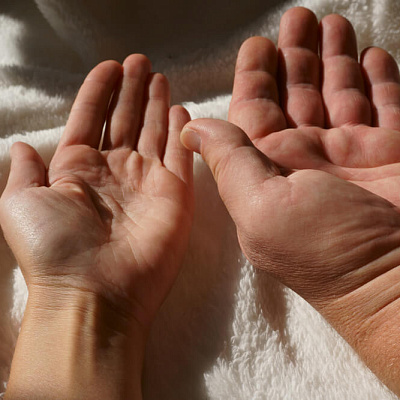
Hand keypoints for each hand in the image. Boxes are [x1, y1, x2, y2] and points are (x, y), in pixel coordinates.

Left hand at [0, 54, 192, 329]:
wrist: (95, 293)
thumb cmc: (54, 248)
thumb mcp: (20, 202)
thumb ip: (24, 170)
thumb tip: (23, 145)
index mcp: (77, 169)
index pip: (90, 119)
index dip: (99, 91)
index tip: (110, 66)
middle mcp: (113, 172)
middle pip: (124, 120)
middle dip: (131, 90)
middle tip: (140, 62)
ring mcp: (146, 181)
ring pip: (153, 131)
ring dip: (155, 103)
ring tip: (157, 76)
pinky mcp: (175, 194)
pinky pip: (180, 155)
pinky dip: (180, 131)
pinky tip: (179, 108)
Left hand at [181, 7, 399, 394]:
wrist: (393, 282)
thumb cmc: (324, 249)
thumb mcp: (262, 206)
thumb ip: (230, 163)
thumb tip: (188, 131)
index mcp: (271, 169)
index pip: (256, 111)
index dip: (255, 75)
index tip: (258, 43)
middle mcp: (308, 160)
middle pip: (298, 94)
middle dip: (297, 56)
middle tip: (298, 17)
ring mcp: (352, 155)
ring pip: (340, 94)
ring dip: (335, 60)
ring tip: (333, 23)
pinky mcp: (392, 153)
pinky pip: (385, 106)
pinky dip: (378, 81)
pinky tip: (370, 54)